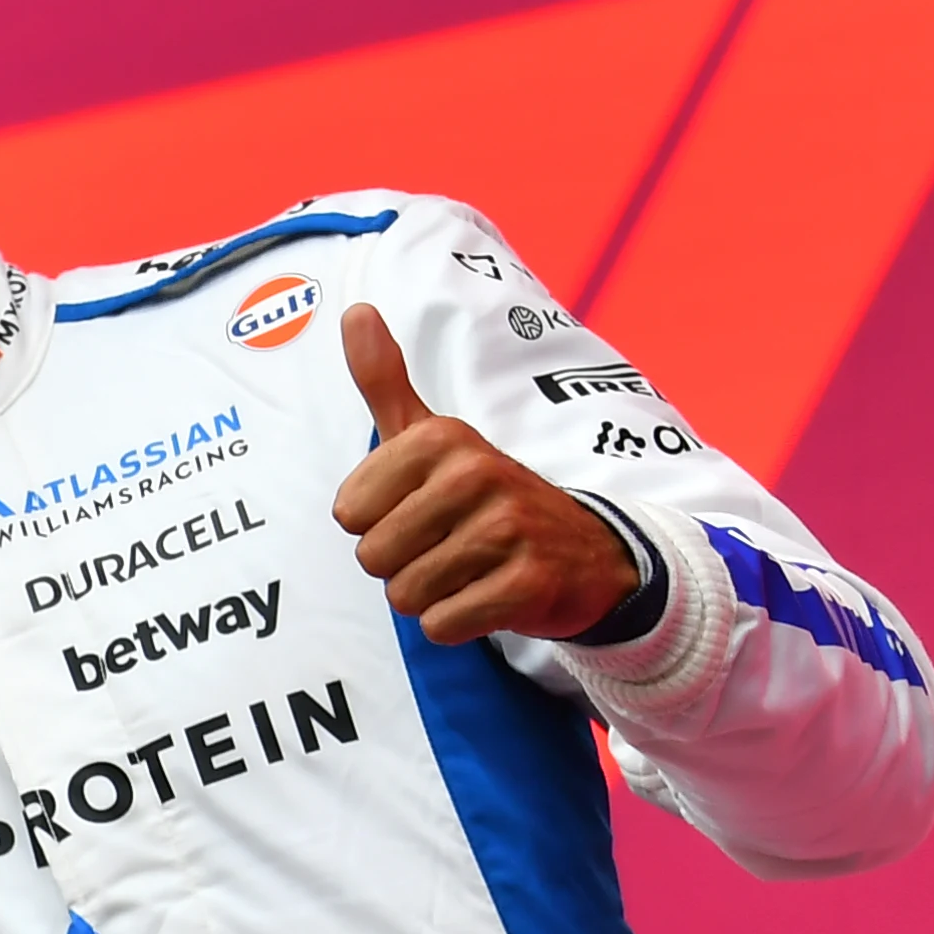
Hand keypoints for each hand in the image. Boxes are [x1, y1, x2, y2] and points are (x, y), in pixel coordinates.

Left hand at [329, 303, 638, 643]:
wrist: (585, 553)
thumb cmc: (484, 496)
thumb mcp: (433, 435)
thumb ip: (385, 380)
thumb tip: (354, 310)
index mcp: (440, 438)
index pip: (348, 513)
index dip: (374, 525)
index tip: (419, 511)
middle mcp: (475, 474)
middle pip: (374, 557)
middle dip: (400, 566)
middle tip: (446, 547)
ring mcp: (507, 528)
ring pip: (407, 594)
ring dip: (430, 596)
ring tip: (468, 570)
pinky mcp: (528, 583)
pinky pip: (444, 623)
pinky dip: (456, 622)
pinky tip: (487, 596)